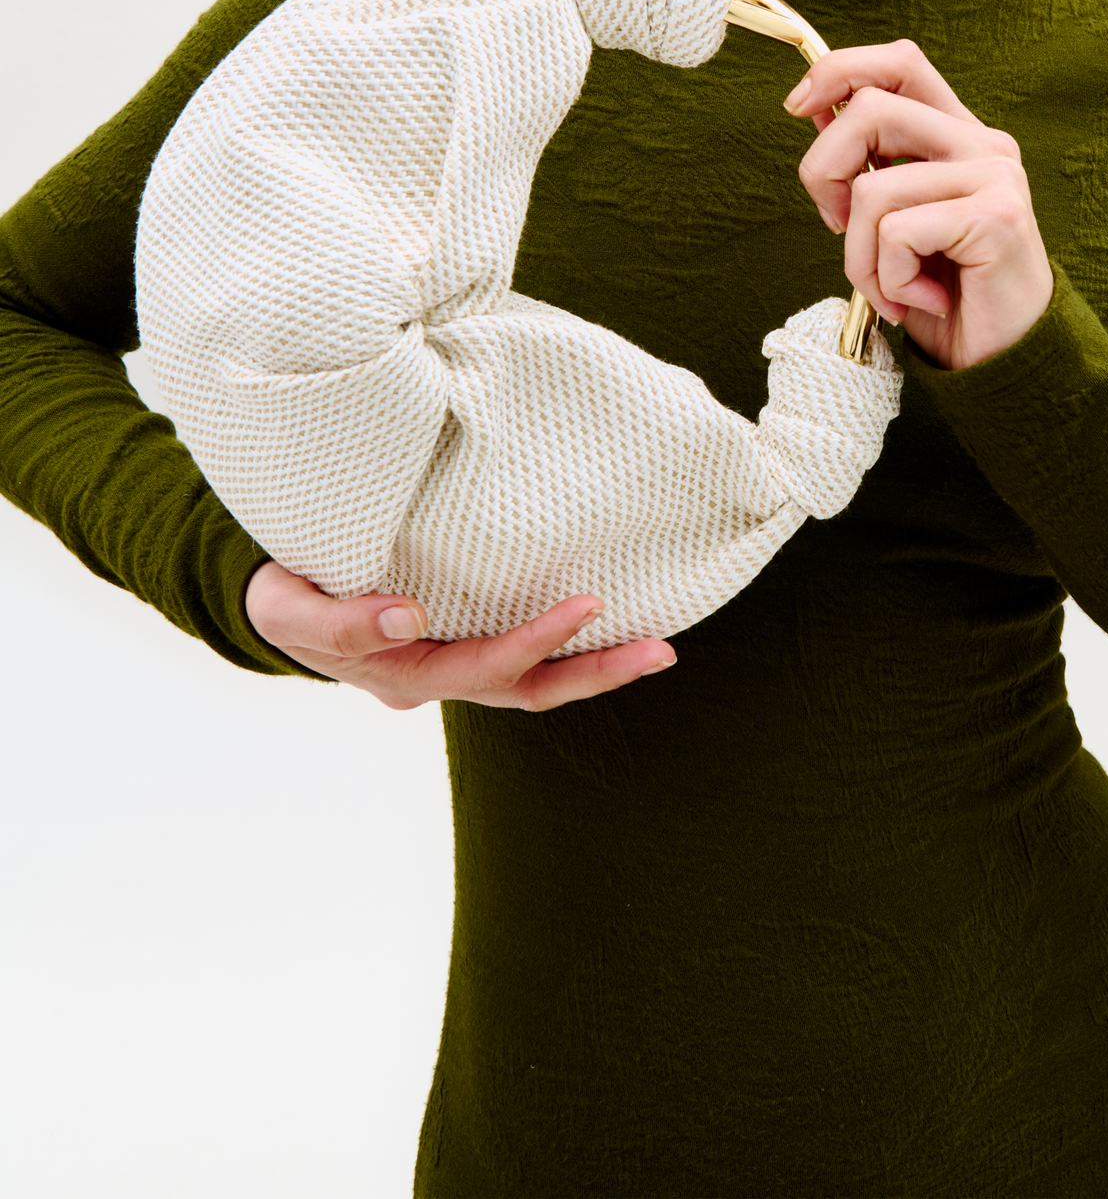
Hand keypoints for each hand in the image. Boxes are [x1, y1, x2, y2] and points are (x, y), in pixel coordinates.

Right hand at [244, 560, 676, 711]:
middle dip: (595, 672)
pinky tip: (609, 625)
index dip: (537, 642)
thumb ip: (342, 621)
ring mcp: (448, 665)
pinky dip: (567, 648)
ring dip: (595, 667)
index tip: (586, 603)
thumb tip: (411, 618)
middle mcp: (435, 677)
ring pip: (532, 679)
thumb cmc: (281, 596)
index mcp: (401, 674)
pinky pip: (522, 654)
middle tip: (660, 650)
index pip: (483, 666)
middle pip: (527, 687)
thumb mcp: (289, 608)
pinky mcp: (457, 639)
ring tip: (658, 647)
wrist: (270, 596)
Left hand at [785, 39, 1052, 372]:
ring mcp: (995, 176)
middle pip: (870, 109)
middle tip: (837, 228)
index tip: (798, 108)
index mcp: (957, 134)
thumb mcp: (891, 219)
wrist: (1001, 360)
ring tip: (890, 289)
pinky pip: (897, 232)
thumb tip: (811, 108)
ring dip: (859, 256)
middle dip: (823, 173)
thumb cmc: (943, 292)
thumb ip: (865, 163)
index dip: (839, 70)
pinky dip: (889, 278)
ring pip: (872, 188)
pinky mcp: (997, 217)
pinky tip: (919, 301)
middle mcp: (982, 144)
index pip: (899, 63)